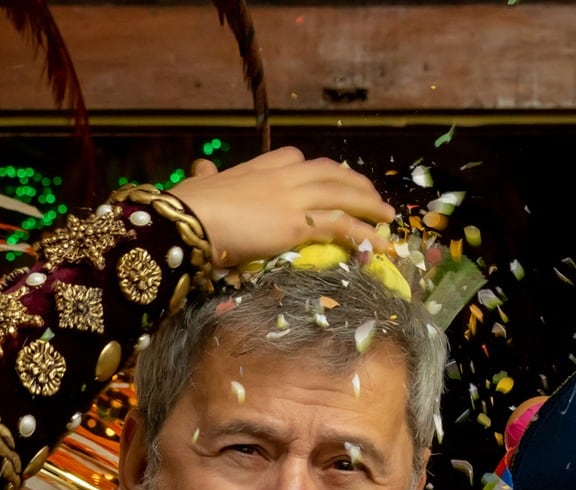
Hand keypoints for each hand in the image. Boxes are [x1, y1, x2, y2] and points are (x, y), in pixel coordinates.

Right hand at [167, 147, 393, 267]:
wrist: (189, 220)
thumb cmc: (188, 207)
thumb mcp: (201, 184)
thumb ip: (206, 178)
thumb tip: (199, 169)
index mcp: (262, 166)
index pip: (298, 159)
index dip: (320, 171)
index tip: (332, 177)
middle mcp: (284, 176)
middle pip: (331, 175)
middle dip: (355, 184)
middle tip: (372, 197)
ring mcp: (295, 198)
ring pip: (344, 196)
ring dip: (370, 205)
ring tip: (387, 217)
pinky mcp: (299, 224)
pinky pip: (343, 227)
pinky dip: (366, 234)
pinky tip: (381, 244)